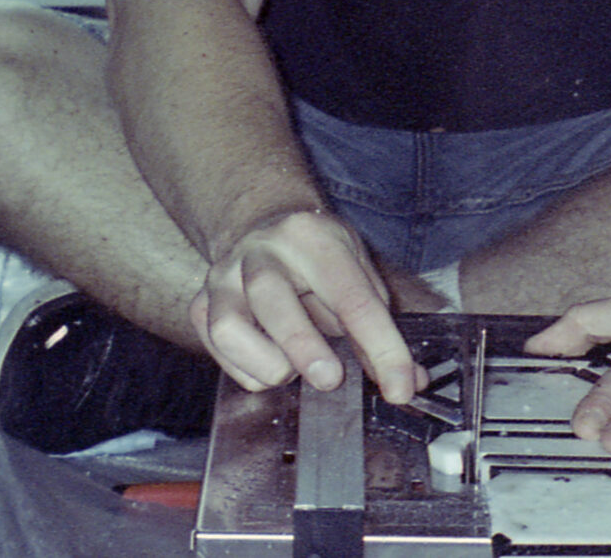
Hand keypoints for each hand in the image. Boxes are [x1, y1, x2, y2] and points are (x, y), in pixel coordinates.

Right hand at [189, 207, 425, 402]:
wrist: (260, 224)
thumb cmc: (317, 257)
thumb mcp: (357, 272)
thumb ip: (380, 326)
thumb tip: (409, 382)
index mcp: (313, 237)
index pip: (353, 297)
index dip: (382, 349)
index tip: (399, 388)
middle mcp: (262, 251)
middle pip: (273, 300)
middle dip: (304, 348)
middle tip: (330, 379)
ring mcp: (224, 276)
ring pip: (230, 327)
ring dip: (267, 363)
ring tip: (292, 369)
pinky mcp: (201, 303)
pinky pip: (214, 348)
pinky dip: (246, 371)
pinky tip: (269, 365)